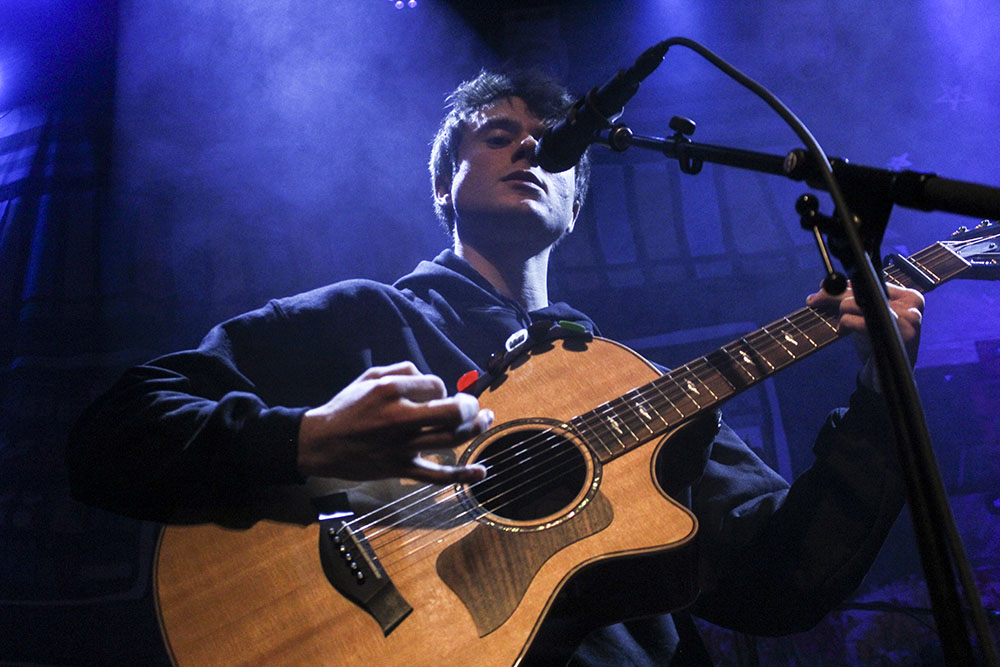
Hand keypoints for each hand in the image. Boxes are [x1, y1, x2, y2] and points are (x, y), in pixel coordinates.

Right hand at [297, 362, 491, 483]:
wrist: (320, 443)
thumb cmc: (346, 408)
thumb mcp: (369, 376)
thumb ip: (402, 370)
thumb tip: (431, 379)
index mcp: (392, 391)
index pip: (436, 384)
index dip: (442, 388)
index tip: (435, 394)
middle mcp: (401, 418)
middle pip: (453, 412)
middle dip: (471, 407)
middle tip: (474, 406)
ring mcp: (402, 446)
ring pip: (451, 439)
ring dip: (476, 429)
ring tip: (486, 420)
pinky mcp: (401, 468)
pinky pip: (437, 475)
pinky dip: (462, 476)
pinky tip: (481, 472)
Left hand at [806, 282, 924, 388]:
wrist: (886, 380)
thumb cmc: (876, 346)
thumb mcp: (866, 317)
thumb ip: (853, 298)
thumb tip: (824, 284)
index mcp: (911, 297)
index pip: (872, 282)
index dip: (844, 284)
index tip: (822, 287)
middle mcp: (912, 306)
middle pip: (862, 290)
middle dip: (833, 295)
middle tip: (813, 300)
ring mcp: (906, 321)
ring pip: (856, 303)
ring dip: (839, 313)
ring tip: (840, 326)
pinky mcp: (892, 336)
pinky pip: (857, 320)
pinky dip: (844, 323)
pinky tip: (842, 331)